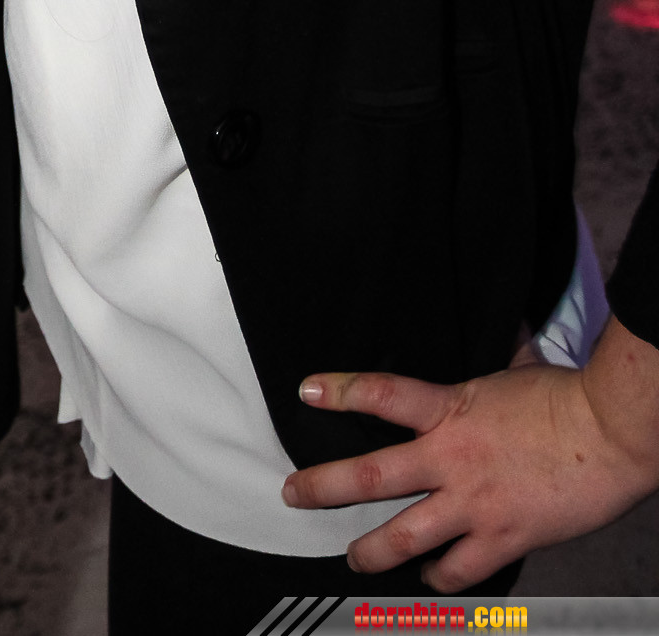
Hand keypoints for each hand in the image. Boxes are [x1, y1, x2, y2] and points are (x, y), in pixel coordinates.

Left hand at [282, 317, 658, 588]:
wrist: (610, 434)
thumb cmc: (566, 397)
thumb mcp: (513, 370)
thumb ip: (494, 360)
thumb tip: (504, 327)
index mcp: (451, 408)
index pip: (381, 394)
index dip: (339, 390)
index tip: (306, 390)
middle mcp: (451, 459)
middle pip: (372, 476)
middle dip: (325, 487)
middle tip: (294, 494)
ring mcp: (474, 504)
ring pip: (404, 537)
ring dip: (371, 551)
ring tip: (353, 558)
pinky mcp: (504, 539)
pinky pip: (460, 570)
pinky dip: (441, 577)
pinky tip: (431, 578)